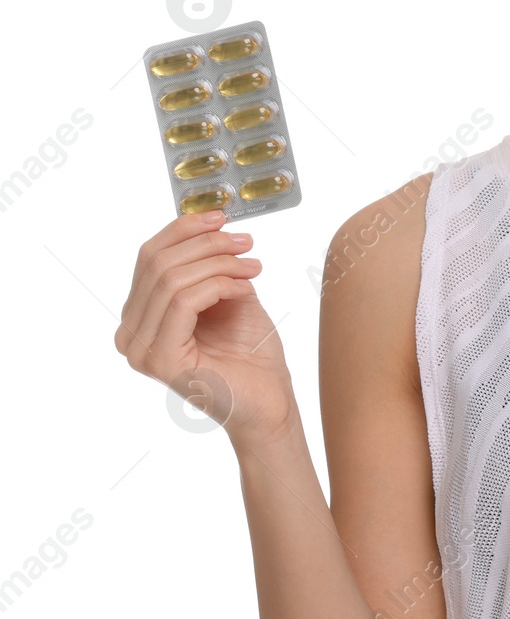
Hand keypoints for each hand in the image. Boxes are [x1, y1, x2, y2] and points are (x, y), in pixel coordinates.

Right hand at [114, 209, 296, 448]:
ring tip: (254, 268)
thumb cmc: (250, 354)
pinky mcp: (161, 360)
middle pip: (158, 263)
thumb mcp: (227, 295)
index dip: (184, 229)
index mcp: (139, 316)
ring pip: (172, 279)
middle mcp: (130, 334)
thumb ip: (208, 266)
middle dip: (207, 244)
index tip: (222, 216)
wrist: (269, 402)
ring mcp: (141, 350)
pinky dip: (220, 285)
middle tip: (246, 243)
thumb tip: (208, 224)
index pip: (149, 256)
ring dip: (220, 264)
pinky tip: (246, 289)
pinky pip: (184, 302)